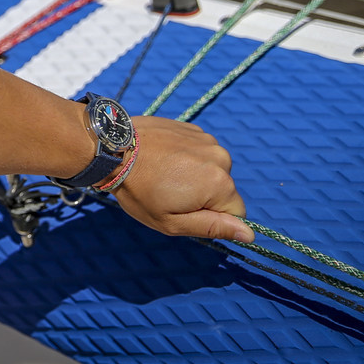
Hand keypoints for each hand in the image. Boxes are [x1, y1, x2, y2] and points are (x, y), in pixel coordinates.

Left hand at [112, 117, 251, 242]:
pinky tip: (164, 158)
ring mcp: (207, 139)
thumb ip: (214, 227)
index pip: (236, 213)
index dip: (211, 218)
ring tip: (164, 174)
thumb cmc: (140, 191)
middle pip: (225, 190)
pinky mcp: (194, 128)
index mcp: (220, 184)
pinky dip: (188, 158)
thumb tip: (249, 234)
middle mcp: (221, 158)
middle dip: (203, 196)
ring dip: (195, 175)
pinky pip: (201, 152)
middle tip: (170, 193)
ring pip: (213, 170)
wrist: (113, 149)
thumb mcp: (173, 222)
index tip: (184, 210)